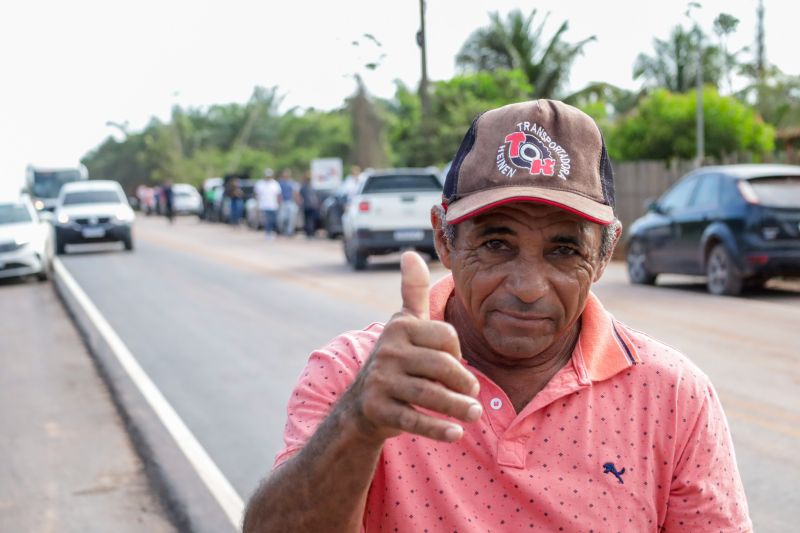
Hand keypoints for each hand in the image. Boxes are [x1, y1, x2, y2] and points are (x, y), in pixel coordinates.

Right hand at [345, 252, 481, 443]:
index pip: (446, 337)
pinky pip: (414, 419)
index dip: (459, 352)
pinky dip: (438, 428)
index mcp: (399, 327)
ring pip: (431, 394)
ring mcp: (380, 381)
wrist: (361, 405)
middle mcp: (387, 351)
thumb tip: (410, 253)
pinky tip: (456, 434)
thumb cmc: (394, 360)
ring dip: (458, 407)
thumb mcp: (403, 324)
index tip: (456, 365)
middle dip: (464, 383)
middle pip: (442, 365)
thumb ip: (413, 292)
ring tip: (474, 414)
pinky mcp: (378, 410)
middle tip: (474, 396)